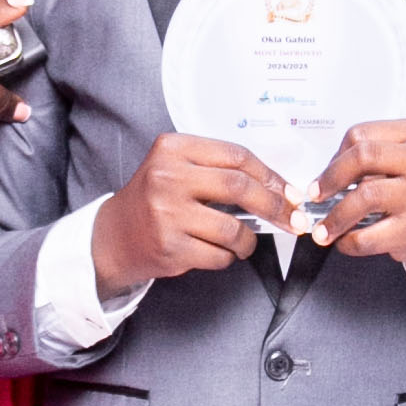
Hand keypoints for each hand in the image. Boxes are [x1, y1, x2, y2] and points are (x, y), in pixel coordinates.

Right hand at [91, 135, 288, 299]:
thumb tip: (278, 188)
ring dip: (248, 240)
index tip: (289, 191)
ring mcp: (167, 214)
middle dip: (274, 205)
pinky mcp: (170, 247)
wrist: (114, 237)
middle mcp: (167, 177)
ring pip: (233, 229)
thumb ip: (218, 170)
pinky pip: (219, 255)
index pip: (236, 156)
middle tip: (290, 218)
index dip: (270, 175)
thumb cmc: (154, 201)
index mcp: (173, 149)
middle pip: (239, 187)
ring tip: (243, 242)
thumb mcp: (177, 168)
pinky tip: (217, 251)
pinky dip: (228, 256)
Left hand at [306, 122, 405, 264]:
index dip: (336, 156)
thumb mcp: (405, 157)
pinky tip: (344, 241)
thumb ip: (370, 157)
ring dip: (334, 217)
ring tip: (322, 230)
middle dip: (330, 178)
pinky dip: (347, 241)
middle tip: (315, 196)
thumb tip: (323, 178)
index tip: (326, 174)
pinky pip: (367, 236)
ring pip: (362, 197)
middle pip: (362, 157)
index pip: (361, 134)